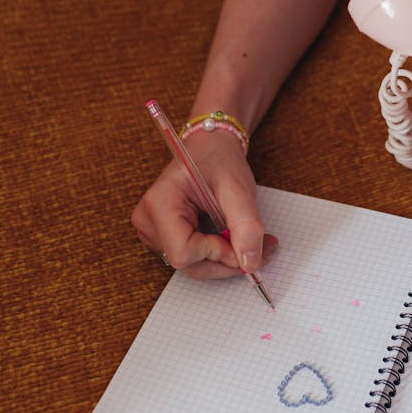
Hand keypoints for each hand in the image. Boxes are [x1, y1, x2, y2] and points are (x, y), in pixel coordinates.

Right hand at [131, 131, 277, 280]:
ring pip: (192, 265)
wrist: (211, 147)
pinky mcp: (163, 235)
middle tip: (263, 247)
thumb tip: (251, 264)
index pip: (183, 253)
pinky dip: (218, 253)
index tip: (243, 241)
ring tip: (255, 240)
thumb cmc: (219, 160)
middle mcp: (148, 220)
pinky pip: (192, 258)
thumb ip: (246, 226)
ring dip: (226, 258)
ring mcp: (153, 230)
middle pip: (188, 263)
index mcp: (160, 204)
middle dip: (227, 260)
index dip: (218, 254)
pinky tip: (234, 238)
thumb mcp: (238, 189)